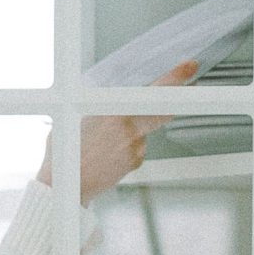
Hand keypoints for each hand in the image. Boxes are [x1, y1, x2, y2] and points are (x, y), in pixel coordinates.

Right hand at [37, 59, 198, 198]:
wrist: (63, 186)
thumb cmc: (65, 152)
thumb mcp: (78, 116)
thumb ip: (100, 105)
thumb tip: (113, 97)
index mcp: (115, 113)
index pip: (152, 93)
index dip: (174, 79)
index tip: (189, 68)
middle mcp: (129, 131)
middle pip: (161, 111)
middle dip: (171, 100)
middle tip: (184, 88)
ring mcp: (134, 149)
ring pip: (143, 131)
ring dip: (131, 132)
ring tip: (104, 141)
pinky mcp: (133, 163)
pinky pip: (136, 148)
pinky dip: (126, 148)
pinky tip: (107, 153)